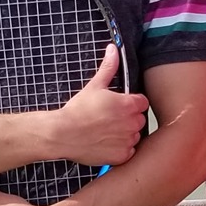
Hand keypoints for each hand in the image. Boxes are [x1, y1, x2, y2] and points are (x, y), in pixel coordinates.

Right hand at [48, 44, 148, 165]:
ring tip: (106, 131)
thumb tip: (113, 49)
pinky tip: (106, 142)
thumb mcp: (94, 86)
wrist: (63, 134)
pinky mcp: (121, 156)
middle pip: (139, 119)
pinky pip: (128, 151)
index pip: (142, 102)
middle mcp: (132, 124)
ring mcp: (127, 141)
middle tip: (110, 118)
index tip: (120, 105)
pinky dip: (120, 148)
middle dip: (129, 118)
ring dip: (125, 133)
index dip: (131, 103)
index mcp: (128, 105)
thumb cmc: (78, 110)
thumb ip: (108, 68)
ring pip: (134, 135)